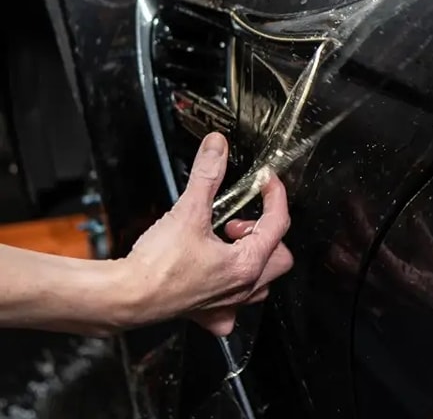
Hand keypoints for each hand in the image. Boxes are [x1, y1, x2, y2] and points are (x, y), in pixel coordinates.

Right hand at [119, 132, 293, 335]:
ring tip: (227, 242)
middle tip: (240, 220)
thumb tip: (217, 148)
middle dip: (265, 232)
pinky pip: (232, 307)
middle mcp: (242, 288)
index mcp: (246, 264)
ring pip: (261, 282)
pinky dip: (231, 290)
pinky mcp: (206, 314)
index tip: (266, 182)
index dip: (274, 196)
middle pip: (278, 255)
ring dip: (253, 258)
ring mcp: (226, 305)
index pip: (278, 223)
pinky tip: (214, 275)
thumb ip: (207, 175)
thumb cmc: (156, 266)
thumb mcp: (188, 211)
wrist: (125, 297)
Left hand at [327, 197, 432, 325]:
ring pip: (343, 277)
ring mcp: (376, 299)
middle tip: (344, 223)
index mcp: (399, 273)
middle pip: (345, 263)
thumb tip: (411, 214)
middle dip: (339, 240)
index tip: (350, 200)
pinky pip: (350, 289)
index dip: (357, 220)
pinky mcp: (376, 306)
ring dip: (339, 256)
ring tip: (343, 238)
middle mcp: (382, 288)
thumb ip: (423, 237)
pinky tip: (349, 261)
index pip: (369, 243)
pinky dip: (344, 273)